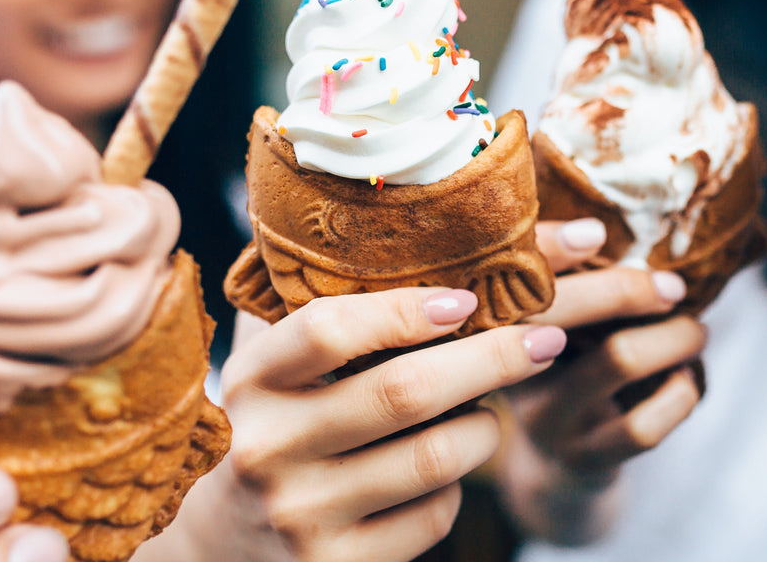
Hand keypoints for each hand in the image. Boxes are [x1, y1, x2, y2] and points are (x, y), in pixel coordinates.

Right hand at [147, 287, 564, 561]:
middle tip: (544, 338)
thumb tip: (410, 236)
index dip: (406, 310)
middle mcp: (269, 447)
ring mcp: (302, 514)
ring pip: (436, 457)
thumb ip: (313, 299)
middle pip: (406, 392)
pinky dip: (457, 484)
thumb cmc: (269, 422)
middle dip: (492, 359)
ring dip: (485, 426)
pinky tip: (446, 466)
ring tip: (489, 407)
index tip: (466, 300)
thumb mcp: (272, 359)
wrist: (222, 541)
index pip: (329, 331)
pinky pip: (434, 515)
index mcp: (252, 380)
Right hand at [498, 219, 704, 542]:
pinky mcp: (582, 455)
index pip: (509, 272)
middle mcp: (504, 367)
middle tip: (674, 285)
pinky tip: (686, 382)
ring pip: (619, 358)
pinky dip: (682, 394)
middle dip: (627, 286)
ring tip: (695, 331)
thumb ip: (561, 284)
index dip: (549, 246)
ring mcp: (543, 415)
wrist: (552, 470)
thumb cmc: (561, 374)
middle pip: (562, 308)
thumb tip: (612, 220)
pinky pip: (646, 421)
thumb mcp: (543, 328)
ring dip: (674, 337)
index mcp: (489, 322)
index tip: (596, 232)